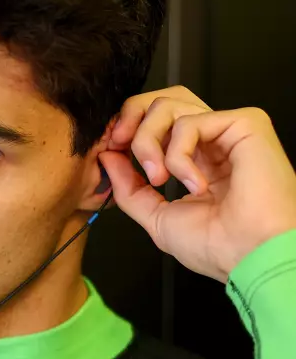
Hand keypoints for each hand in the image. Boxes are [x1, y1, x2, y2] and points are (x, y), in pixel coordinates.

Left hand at [98, 86, 295, 282]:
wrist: (250, 256)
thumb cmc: (217, 245)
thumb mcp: (157, 218)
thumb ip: (129, 187)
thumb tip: (108, 157)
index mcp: (194, 160)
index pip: (153, 124)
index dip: (125, 131)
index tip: (107, 150)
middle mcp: (211, 141)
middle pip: (159, 102)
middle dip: (129, 121)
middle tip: (118, 146)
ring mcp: (227, 130)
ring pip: (167, 106)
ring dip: (148, 142)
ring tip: (158, 178)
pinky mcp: (244, 123)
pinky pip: (189, 122)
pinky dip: (178, 155)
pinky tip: (196, 184)